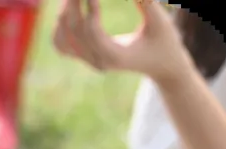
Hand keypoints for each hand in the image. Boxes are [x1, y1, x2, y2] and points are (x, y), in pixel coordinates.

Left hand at [53, 0, 189, 82]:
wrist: (162, 66)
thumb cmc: (165, 42)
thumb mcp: (161, 23)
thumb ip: (147, 4)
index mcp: (116, 56)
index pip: (93, 31)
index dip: (90, 8)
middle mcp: (99, 61)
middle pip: (76, 33)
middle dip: (73, 7)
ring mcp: (90, 61)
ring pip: (64, 40)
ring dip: (63, 16)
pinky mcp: (87, 58)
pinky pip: (62, 46)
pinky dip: (59, 28)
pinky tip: (65, 10)